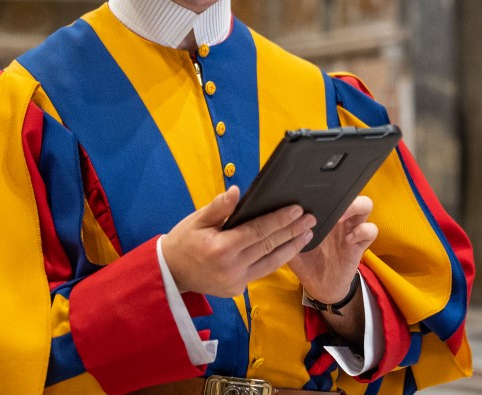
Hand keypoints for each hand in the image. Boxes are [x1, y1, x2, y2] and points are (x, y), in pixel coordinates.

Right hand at [160, 186, 316, 297]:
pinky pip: (262, 271)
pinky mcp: (237, 289)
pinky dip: (277, 259)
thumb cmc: (183, 241)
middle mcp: (232, 267)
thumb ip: (218, 207)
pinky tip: (288, 248)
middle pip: (269, 246)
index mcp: (221, 248)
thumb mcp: (196, 220)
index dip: (280, 220)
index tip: (297, 210)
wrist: (170, 273)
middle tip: (311, 219)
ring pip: (271, 262)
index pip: (258, 231)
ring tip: (307, 234)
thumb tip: (237, 192)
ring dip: (292, 247)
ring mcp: (236, 282)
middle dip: (293, 231)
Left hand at [289, 196, 376, 303]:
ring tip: (340, 218)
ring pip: (365, 205)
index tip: (312, 192)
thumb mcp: (289, 244)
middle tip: (329, 203)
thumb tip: (276, 215)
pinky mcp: (360, 243)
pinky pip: (371, 230)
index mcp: (323, 214)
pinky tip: (348, 239)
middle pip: (350, 192)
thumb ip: (285, 231)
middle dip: (342, 193)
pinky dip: (362, 231)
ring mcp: (351, 228)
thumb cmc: (305, 261)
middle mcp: (339, 217)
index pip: (329, 191)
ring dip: (355, 207)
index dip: (324, 187)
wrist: (319, 286)